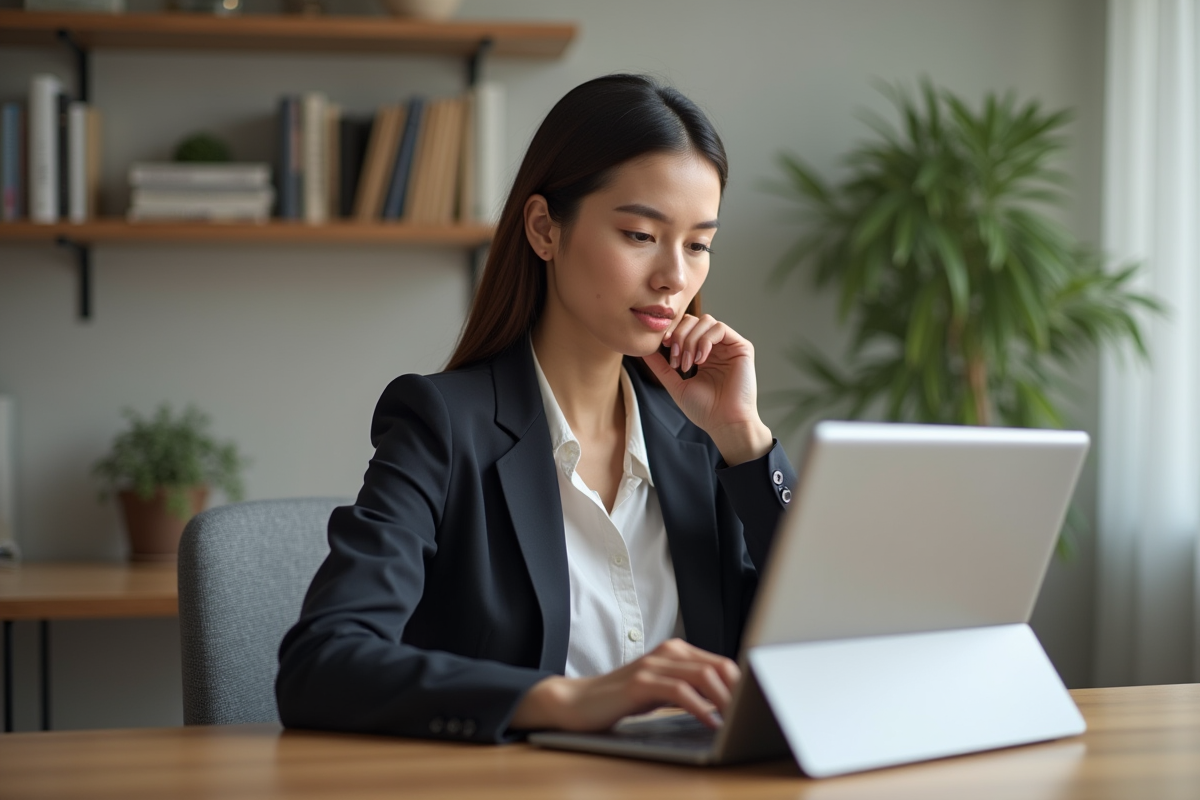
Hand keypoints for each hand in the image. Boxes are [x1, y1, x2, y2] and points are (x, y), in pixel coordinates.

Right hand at [509, 639, 740, 731]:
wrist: (578, 703)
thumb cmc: (622, 700)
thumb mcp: (662, 693)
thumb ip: (690, 691)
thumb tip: (727, 705)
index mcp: (676, 652)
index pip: (721, 662)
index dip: (742, 683)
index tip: (757, 703)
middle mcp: (667, 652)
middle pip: (718, 666)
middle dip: (739, 691)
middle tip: (753, 713)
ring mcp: (653, 665)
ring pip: (702, 676)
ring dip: (724, 699)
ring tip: (737, 719)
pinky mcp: (640, 682)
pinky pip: (679, 691)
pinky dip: (699, 707)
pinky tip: (710, 722)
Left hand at [641, 314, 772, 464]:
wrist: (724, 423)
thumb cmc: (704, 409)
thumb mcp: (675, 384)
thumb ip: (660, 366)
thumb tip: (643, 350)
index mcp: (701, 353)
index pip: (685, 328)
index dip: (672, 332)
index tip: (664, 346)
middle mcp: (716, 346)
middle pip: (693, 320)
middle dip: (679, 336)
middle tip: (676, 359)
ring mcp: (729, 346)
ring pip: (705, 321)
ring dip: (691, 340)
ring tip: (688, 364)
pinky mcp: (741, 347)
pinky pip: (720, 328)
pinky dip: (705, 341)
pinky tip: (701, 360)